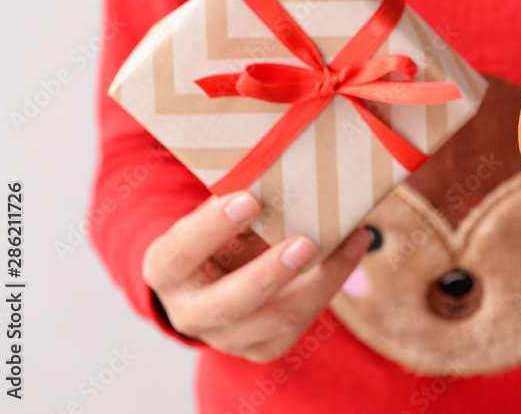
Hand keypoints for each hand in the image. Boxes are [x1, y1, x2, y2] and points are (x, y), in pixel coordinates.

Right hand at [142, 192, 368, 361]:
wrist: (213, 282)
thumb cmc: (217, 235)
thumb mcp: (216, 218)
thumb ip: (238, 204)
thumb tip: (280, 171)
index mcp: (166, 269)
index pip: (181, 252)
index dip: (212, 228)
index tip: (249, 199)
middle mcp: (189, 312)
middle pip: (229, 303)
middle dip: (270, 274)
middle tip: (307, 242)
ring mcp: (227, 338)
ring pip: (278, 319)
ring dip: (320, 281)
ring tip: (352, 240)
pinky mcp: (263, 348)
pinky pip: (303, 321)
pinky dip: (332, 283)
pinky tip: (354, 250)